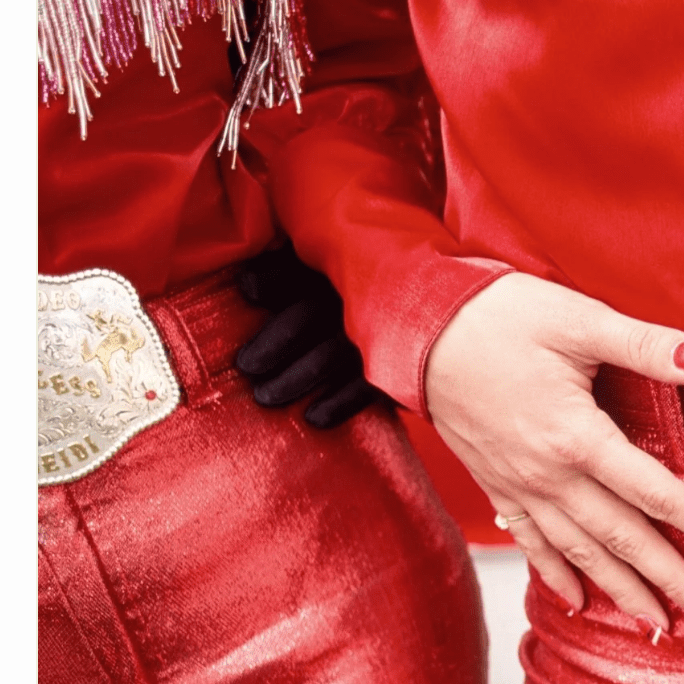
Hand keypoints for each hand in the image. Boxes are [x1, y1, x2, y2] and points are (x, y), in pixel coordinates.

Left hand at [235, 249, 384, 428]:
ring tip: (265, 397)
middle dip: (272, 344)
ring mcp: (381, 329)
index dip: (270, 279)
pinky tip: (313, 418)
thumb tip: (247, 285)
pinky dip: (336, 404)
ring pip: (326, 357)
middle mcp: (361, 293)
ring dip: (292, 380)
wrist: (437, 325)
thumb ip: (292, 274)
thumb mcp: (335, 275)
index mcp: (345, 264)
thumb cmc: (368, 296)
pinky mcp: (398, 363)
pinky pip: (362, 388)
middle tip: (246, 367)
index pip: (299, 268)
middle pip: (305, 316)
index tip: (248, 292)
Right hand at [424, 271, 683, 636]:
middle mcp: (549, 475)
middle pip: (624, 539)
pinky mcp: (497, 485)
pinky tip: (578, 604)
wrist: (419, 329)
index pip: (657, 493)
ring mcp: (521, 486)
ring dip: (622, 593)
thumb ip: (647, 345)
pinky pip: (532, 543)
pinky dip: (557, 577)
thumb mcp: (579, 319)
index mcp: (577, 436)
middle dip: (672, 582)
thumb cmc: (497, 317)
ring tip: (658, 627)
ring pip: (581, 553)